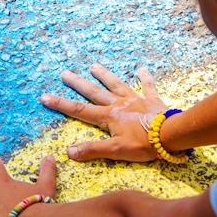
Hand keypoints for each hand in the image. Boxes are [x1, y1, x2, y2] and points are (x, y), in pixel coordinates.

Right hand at [41, 63, 168, 161]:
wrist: (171, 134)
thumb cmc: (144, 144)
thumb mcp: (116, 151)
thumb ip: (92, 150)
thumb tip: (69, 151)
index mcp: (108, 117)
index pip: (80, 110)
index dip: (61, 104)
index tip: (45, 96)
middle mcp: (118, 104)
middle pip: (94, 92)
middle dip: (77, 84)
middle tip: (64, 73)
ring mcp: (134, 99)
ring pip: (116, 85)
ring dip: (104, 75)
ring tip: (93, 65)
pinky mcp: (151, 100)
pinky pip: (147, 86)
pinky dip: (145, 78)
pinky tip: (142, 68)